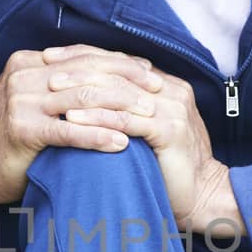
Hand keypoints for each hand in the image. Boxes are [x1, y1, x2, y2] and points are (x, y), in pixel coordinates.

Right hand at [0, 45, 163, 206]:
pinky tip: (122, 143)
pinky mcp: (23, 130)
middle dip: (128, 81)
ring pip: (84, 99)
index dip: (120, 63)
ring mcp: (22, 102)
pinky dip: (99, 136)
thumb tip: (110, 78)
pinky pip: (70, 131)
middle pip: (88, 73)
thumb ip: (62, 86)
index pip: (84, 56)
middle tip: (158, 92)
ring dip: (121, 108)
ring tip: (149, 116)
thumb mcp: (35, 99)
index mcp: (28, 62)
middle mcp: (24, 76)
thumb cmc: (14, 137)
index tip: (149, 73)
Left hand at [42, 44, 245, 235]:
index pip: (119, 60)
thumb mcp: (146, 131)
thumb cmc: (169, 168)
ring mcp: (173, 108)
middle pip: (117, 69)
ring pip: (119, 91)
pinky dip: (97, 119)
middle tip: (46, 68)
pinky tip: (72, 119)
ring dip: (82, 90)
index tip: (50, 56)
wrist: (205, 197)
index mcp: (166, 84)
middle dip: (78, 67)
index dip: (83, 55)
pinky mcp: (171, 130)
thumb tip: (86, 99)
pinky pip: (126, 120)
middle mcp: (172, 89)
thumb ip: (127, 111)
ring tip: (52, 90)